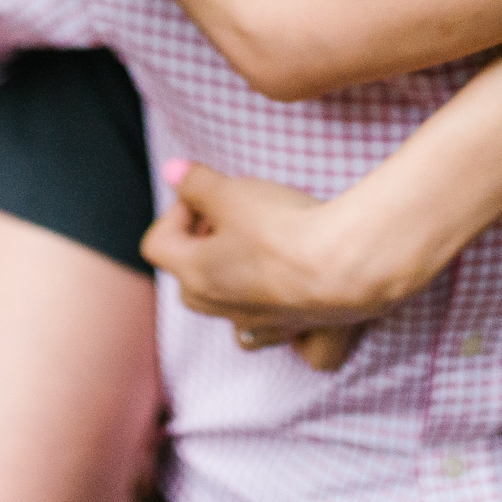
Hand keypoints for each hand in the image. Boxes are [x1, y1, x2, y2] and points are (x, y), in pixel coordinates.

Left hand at [141, 161, 391, 371]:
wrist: (344, 268)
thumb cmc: (281, 229)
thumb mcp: (231, 194)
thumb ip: (196, 182)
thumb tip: (172, 171)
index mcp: (195, 276)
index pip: (157, 244)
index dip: (177, 212)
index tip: (207, 194)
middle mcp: (220, 308)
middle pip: (190, 277)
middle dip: (205, 242)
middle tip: (234, 216)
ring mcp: (260, 325)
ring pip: (229, 308)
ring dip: (236, 278)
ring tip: (262, 249)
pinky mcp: (297, 330)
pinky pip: (275, 330)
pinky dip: (277, 313)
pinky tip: (294, 290)